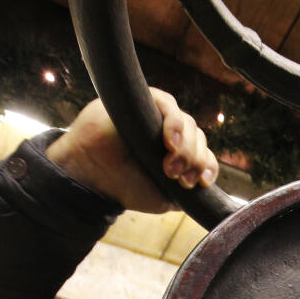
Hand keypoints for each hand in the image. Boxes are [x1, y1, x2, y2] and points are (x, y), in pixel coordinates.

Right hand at [46, 88, 217, 211]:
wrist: (92, 179)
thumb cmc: (124, 186)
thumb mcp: (163, 198)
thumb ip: (186, 193)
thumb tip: (204, 190)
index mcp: (177, 153)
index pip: (204, 153)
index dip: (207, 165)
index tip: (201, 182)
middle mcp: (168, 132)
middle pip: (198, 137)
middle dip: (195, 159)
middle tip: (180, 178)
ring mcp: (156, 116)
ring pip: (187, 123)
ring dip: (186, 146)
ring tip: (170, 166)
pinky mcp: (141, 100)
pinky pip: (167, 103)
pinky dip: (173, 123)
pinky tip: (170, 142)